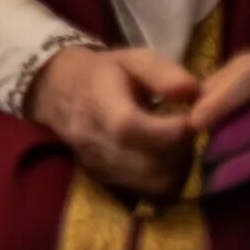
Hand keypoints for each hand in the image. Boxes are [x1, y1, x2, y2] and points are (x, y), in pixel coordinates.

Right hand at [25, 44, 198, 196]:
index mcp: (99, 104)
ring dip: (176, 168)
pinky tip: (164, 158)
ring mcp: (96, 164)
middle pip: (148, 163)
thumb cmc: (102, 72)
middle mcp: (93, 140)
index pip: (132, 128)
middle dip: (181, 151)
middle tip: (188, 132)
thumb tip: (194, 92)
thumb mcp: (132, 59)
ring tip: (177, 146)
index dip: (172, 129)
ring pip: (150, 182)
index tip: (192, 118)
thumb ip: (163, 73)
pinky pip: (144, 191)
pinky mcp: (102, 179)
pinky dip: (163, 179)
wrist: (56, 90)